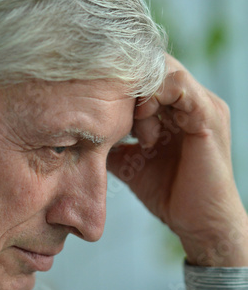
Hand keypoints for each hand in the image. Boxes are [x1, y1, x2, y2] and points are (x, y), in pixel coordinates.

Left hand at [107, 54, 247, 266]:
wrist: (199, 223)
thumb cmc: (170, 194)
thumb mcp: (132, 163)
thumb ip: (114, 144)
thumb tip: (83, 135)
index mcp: (178, 109)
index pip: (148, 74)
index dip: (122, 85)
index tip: (101, 108)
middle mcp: (192, 101)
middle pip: (154, 66)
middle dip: (128, 87)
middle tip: (113, 115)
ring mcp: (202, 105)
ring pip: (164, 70)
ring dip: (140, 95)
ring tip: (134, 130)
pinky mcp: (207, 117)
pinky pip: (179, 86)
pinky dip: (154, 98)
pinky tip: (143, 127)